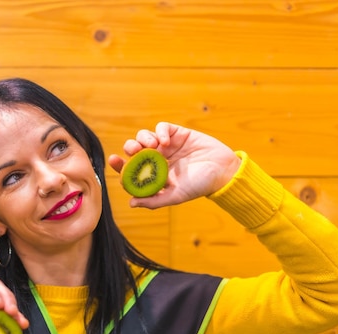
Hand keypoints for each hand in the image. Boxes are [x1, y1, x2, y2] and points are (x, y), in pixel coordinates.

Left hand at [108, 122, 241, 208]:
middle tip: (135, 150)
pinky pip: (162, 127)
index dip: (120, 164)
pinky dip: (160, 131)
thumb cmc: (200, 186)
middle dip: (130, 147)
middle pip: (134, 149)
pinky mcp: (177, 133)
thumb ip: (154, 200)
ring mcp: (167, 145)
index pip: (131, 168)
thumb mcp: (176, 196)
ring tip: (153, 146)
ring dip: (143, 138)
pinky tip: (166, 141)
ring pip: (144, 136)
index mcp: (153, 174)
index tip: (114, 160)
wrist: (223, 171)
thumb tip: (131, 203)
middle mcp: (157, 158)